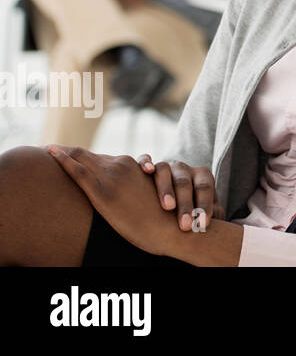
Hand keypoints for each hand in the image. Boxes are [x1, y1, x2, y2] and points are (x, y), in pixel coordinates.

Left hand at [48, 147, 185, 256]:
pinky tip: (51, 153)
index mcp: (129, 166)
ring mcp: (111, 178)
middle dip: (65, 150)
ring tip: (45, 150)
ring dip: (61, 152)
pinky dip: (64, 160)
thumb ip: (131, 186)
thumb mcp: (146, 194)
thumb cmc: (159, 216)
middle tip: (45, 148)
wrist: (169, 227)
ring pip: (80, 158)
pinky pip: (79, 171)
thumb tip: (117, 193)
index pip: (95, 157)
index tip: (60, 152)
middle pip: (85, 154)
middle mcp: (120, 166)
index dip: (77, 154)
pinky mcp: (103, 193)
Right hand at [136, 154, 223, 231]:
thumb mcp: (202, 214)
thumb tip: (213, 226)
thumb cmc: (190, 213)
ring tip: (169, 206)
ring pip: (163, 171)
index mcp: (202, 176)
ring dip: (166, 187)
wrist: (170, 207)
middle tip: (186, 225)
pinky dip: (144, 162)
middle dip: (186, 204)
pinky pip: (143, 160)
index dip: (205, 206)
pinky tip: (147, 170)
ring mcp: (164, 167)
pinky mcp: (145, 167)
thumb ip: (211, 216)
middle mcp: (183, 170)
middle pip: (184, 182)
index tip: (202, 225)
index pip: (204, 188)